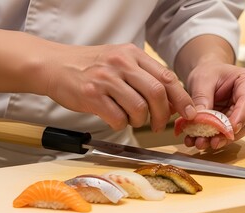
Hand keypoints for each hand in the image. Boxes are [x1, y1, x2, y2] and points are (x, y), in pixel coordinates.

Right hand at [43, 43, 196, 131]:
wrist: (55, 65)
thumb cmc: (90, 66)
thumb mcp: (120, 61)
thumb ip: (145, 76)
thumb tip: (171, 101)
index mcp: (132, 54)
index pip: (167, 77)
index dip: (182, 98)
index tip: (189, 112)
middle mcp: (121, 63)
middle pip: (157, 93)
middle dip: (163, 115)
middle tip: (160, 125)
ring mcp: (106, 79)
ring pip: (139, 108)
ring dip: (140, 121)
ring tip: (132, 120)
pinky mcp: (92, 95)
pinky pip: (118, 118)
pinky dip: (122, 124)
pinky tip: (115, 119)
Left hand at [183, 62, 244, 149]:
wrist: (208, 75)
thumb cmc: (209, 72)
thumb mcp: (202, 79)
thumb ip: (202, 97)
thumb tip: (199, 117)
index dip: (240, 118)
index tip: (230, 129)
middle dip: (227, 134)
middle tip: (212, 142)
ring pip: (237, 132)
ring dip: (219, 140)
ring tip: (201, 143)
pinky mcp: (235, 123)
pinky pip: (227, 134)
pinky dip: (213, 139)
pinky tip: (199, 141)